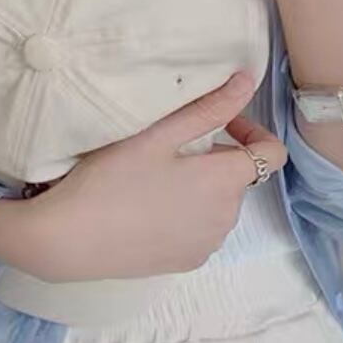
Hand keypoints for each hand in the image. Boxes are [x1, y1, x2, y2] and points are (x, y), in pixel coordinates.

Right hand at [0, 71, 287, 281]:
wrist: (70, 240)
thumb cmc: (111, 179)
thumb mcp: (159, 135)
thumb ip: (208, 108)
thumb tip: (246, 80)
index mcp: (226, 181)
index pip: (272, 153)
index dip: (251, 132)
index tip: (219, 124)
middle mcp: (227, 217)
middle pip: (240, 178)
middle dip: (217, 158)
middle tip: (172, 147)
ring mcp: (208, 244)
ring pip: (220, 205)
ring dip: (203, 188)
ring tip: (157, 178)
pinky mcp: (187, 262)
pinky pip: (202, 231)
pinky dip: (188, 216)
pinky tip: (151, 209)